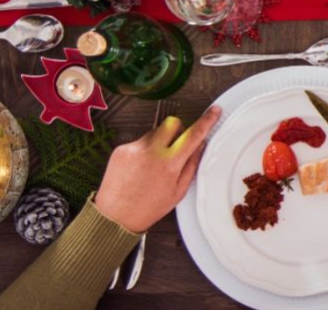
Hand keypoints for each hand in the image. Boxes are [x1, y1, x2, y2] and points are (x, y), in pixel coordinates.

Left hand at [94, 107, 220, 233]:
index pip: (193, 134)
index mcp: (169, 164)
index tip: (214, 111)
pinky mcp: (121, 149)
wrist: (113, 217)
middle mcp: (151, 152)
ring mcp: (134, 148)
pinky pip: (139, 141)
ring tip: (153, 163)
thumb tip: (200, 146)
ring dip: (160, 140)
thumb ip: (191, 165)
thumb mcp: (178, 192)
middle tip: (177, 145)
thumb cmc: (147, 209)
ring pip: (155, 131)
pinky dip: (144, 149)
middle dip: (179, 129)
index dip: (206, 120)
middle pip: (173, 123)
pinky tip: (139, 167)